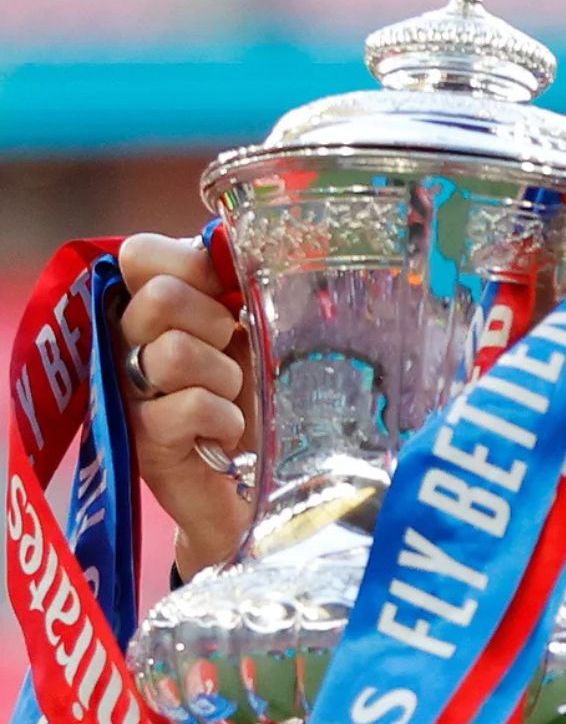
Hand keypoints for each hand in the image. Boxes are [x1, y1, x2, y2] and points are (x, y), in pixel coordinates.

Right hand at [117, 233, 254, 576]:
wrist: (256, 487)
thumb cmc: (259, 400)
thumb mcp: (264, 332)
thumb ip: (253, 285)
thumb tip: (278, 236)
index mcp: (155, 305)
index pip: (142, 253)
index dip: (194, 265)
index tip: (230, 294)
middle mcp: (128, 341)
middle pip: (158, 297)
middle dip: (215, 323)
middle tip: (233, 352)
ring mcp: (130, 392)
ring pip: (173, 352)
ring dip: (224, 376)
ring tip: (233, 398)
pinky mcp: (143, 441)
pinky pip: (187, 406)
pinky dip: (224, 418)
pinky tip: (230, 433)